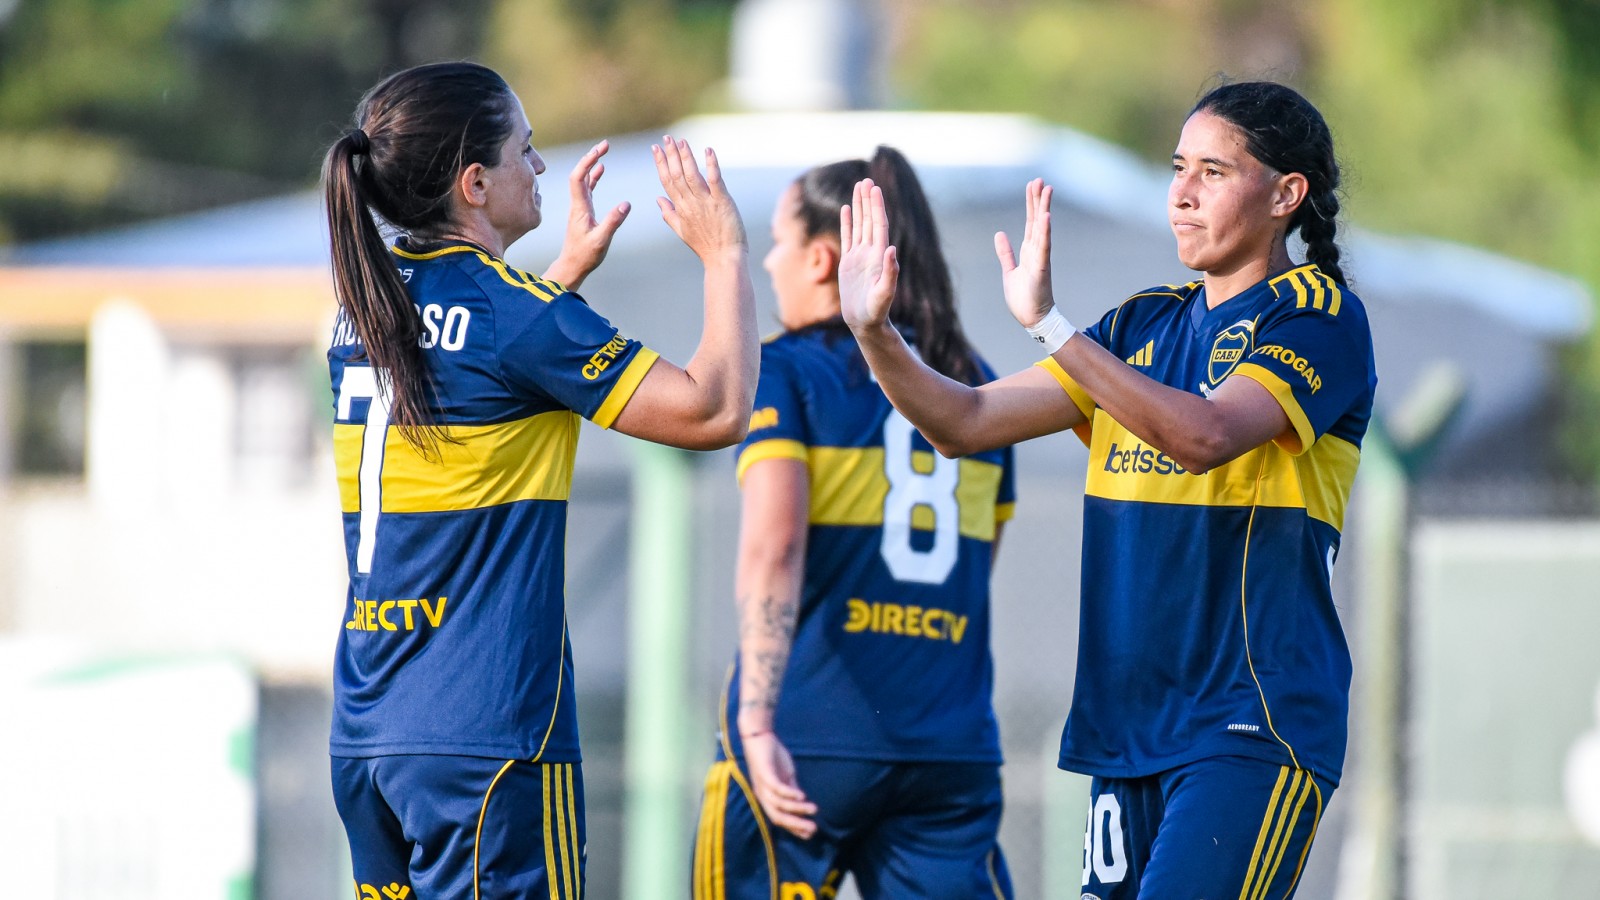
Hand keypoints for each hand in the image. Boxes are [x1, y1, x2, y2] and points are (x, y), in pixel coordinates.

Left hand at [543, 141, 630, 289]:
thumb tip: (626, 203)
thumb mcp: (602, 240)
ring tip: (604, 150)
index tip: (602, 151)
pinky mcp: (584, 211)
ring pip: (584, 179)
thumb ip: (613, 221)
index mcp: (580, 207)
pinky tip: (601, 169)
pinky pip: (588, 188)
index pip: (579, 177)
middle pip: (580, 173)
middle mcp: (578, 204)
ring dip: (593, 163)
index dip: (588, 161)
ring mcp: (580, 207)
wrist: (572, 266)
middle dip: (591, 157)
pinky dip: (594, 176)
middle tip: (605, 144)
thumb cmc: (585, 256)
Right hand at [652, 135, 745, 262]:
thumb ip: (669, 214)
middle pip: (677, 175)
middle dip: (670, 155)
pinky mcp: (722, 202)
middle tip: (666, 138)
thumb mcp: (682, 231)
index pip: (667, 182)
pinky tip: (708, 151)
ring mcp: (706, 202)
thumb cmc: (706, 246)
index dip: (661, 164)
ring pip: (692, 175)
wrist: (724, 259)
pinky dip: (711, 165)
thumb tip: (658, 199)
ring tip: (681, 141)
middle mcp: (690, 204)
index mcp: (680, 209)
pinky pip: (715, 180)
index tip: (656, 149)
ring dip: (686, 157)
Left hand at [741, 731, 817, 838]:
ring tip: (814, 810)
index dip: (793, 828)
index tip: (809, 834)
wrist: (760, 736)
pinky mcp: (764, 773)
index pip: (779, 819)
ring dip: (797, 809)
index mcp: (767, 797)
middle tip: (813, 829)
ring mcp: (762, 785)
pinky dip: (790, 794)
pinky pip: (777, 788)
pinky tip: (803, 796)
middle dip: (796, 825)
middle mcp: (762, 795)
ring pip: (779, 805)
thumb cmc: (772, 756)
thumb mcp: (785, 775)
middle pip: (778, 817)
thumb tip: (803, 803)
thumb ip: (792, 789)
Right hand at [838, 178, 898, 332]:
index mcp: (879, 256)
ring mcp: (859, 257)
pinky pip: (848, 237)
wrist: (866, 323)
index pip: (879, 225)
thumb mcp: (884, 293)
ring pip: (859, 225)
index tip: (875, 189)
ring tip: (858, 187)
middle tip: (866, 180)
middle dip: (868, 200)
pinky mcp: (849, 263)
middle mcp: (871, 252)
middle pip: (870, 220)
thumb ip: (890, 273)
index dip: (877, 207)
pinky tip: (846, 209)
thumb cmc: (877, 312)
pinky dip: (847, 223)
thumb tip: (891, 249)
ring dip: (859, 206)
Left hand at [994, 178, 1055, 327]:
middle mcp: (1037, 251)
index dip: (1031, 204)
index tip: (1033, 185)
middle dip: (1039, 200)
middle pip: (1038, 220)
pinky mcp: (1040, 268)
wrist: (1032, 319)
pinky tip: (1046, 217)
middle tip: (1040, 180)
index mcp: (1030, 251)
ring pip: (1042, 229)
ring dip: (1044, 209)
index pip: (1031, 222)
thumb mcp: (1009, 270)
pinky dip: (1044, 232)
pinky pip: (1043, 247)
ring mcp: (1040, 258)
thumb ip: (1006, 253)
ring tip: (1046, 190)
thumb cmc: (1023, 297)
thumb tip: (1000, 234)